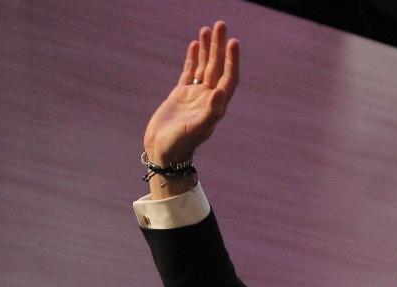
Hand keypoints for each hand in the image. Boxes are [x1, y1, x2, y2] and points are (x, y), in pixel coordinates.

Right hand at [142, 20, 239, 192]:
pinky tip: (195, 44)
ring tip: (207, 28)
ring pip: (203, 66)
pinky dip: (192, 58)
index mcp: (216, 105)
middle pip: (217, 67)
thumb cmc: (180, 144)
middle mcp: (208, 98)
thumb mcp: (195, 128)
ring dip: (207, 48)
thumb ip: (209, 111)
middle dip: (219, 46)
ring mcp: (195, 95)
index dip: (232, 60)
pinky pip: (189, 71)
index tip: (233, 41)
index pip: (228, 77)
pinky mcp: (181, 94)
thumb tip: (219, 92)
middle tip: (220, 24)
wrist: (163, 152)